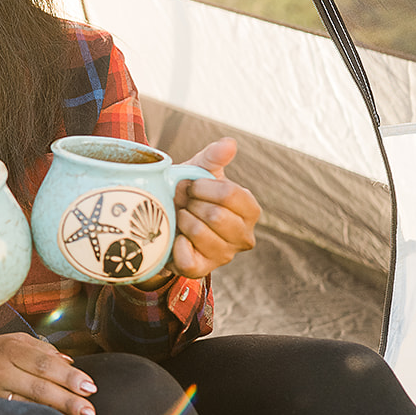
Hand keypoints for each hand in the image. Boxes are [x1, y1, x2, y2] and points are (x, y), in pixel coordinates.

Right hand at [0, 333, 96, 414]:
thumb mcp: (12, 343)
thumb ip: (41, 350)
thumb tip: (70, 362)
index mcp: (10, 347)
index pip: (45, 363)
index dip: (69, 375)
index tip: (89, 387)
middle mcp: (1, 368)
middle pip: (40, 384)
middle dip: (68, 399)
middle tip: (90, 410)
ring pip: (31, 404)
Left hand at [166, 137, 259, 280]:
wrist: (166, 220)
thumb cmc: (189, 194)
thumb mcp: (199, 171)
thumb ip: (213, 157)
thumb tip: (230, 143)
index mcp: (249, 210)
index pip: (232, 195)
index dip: (204, 187)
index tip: (191, 185)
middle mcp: (243, 236)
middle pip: (216, 215)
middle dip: (191, 204)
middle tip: (182, 202)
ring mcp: (224, 256)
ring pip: (200, 234)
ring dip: (182, 221)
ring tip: (178, 216)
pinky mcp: (203, 270)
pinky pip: (188, 260)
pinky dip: (176, 246)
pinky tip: (176, 238)